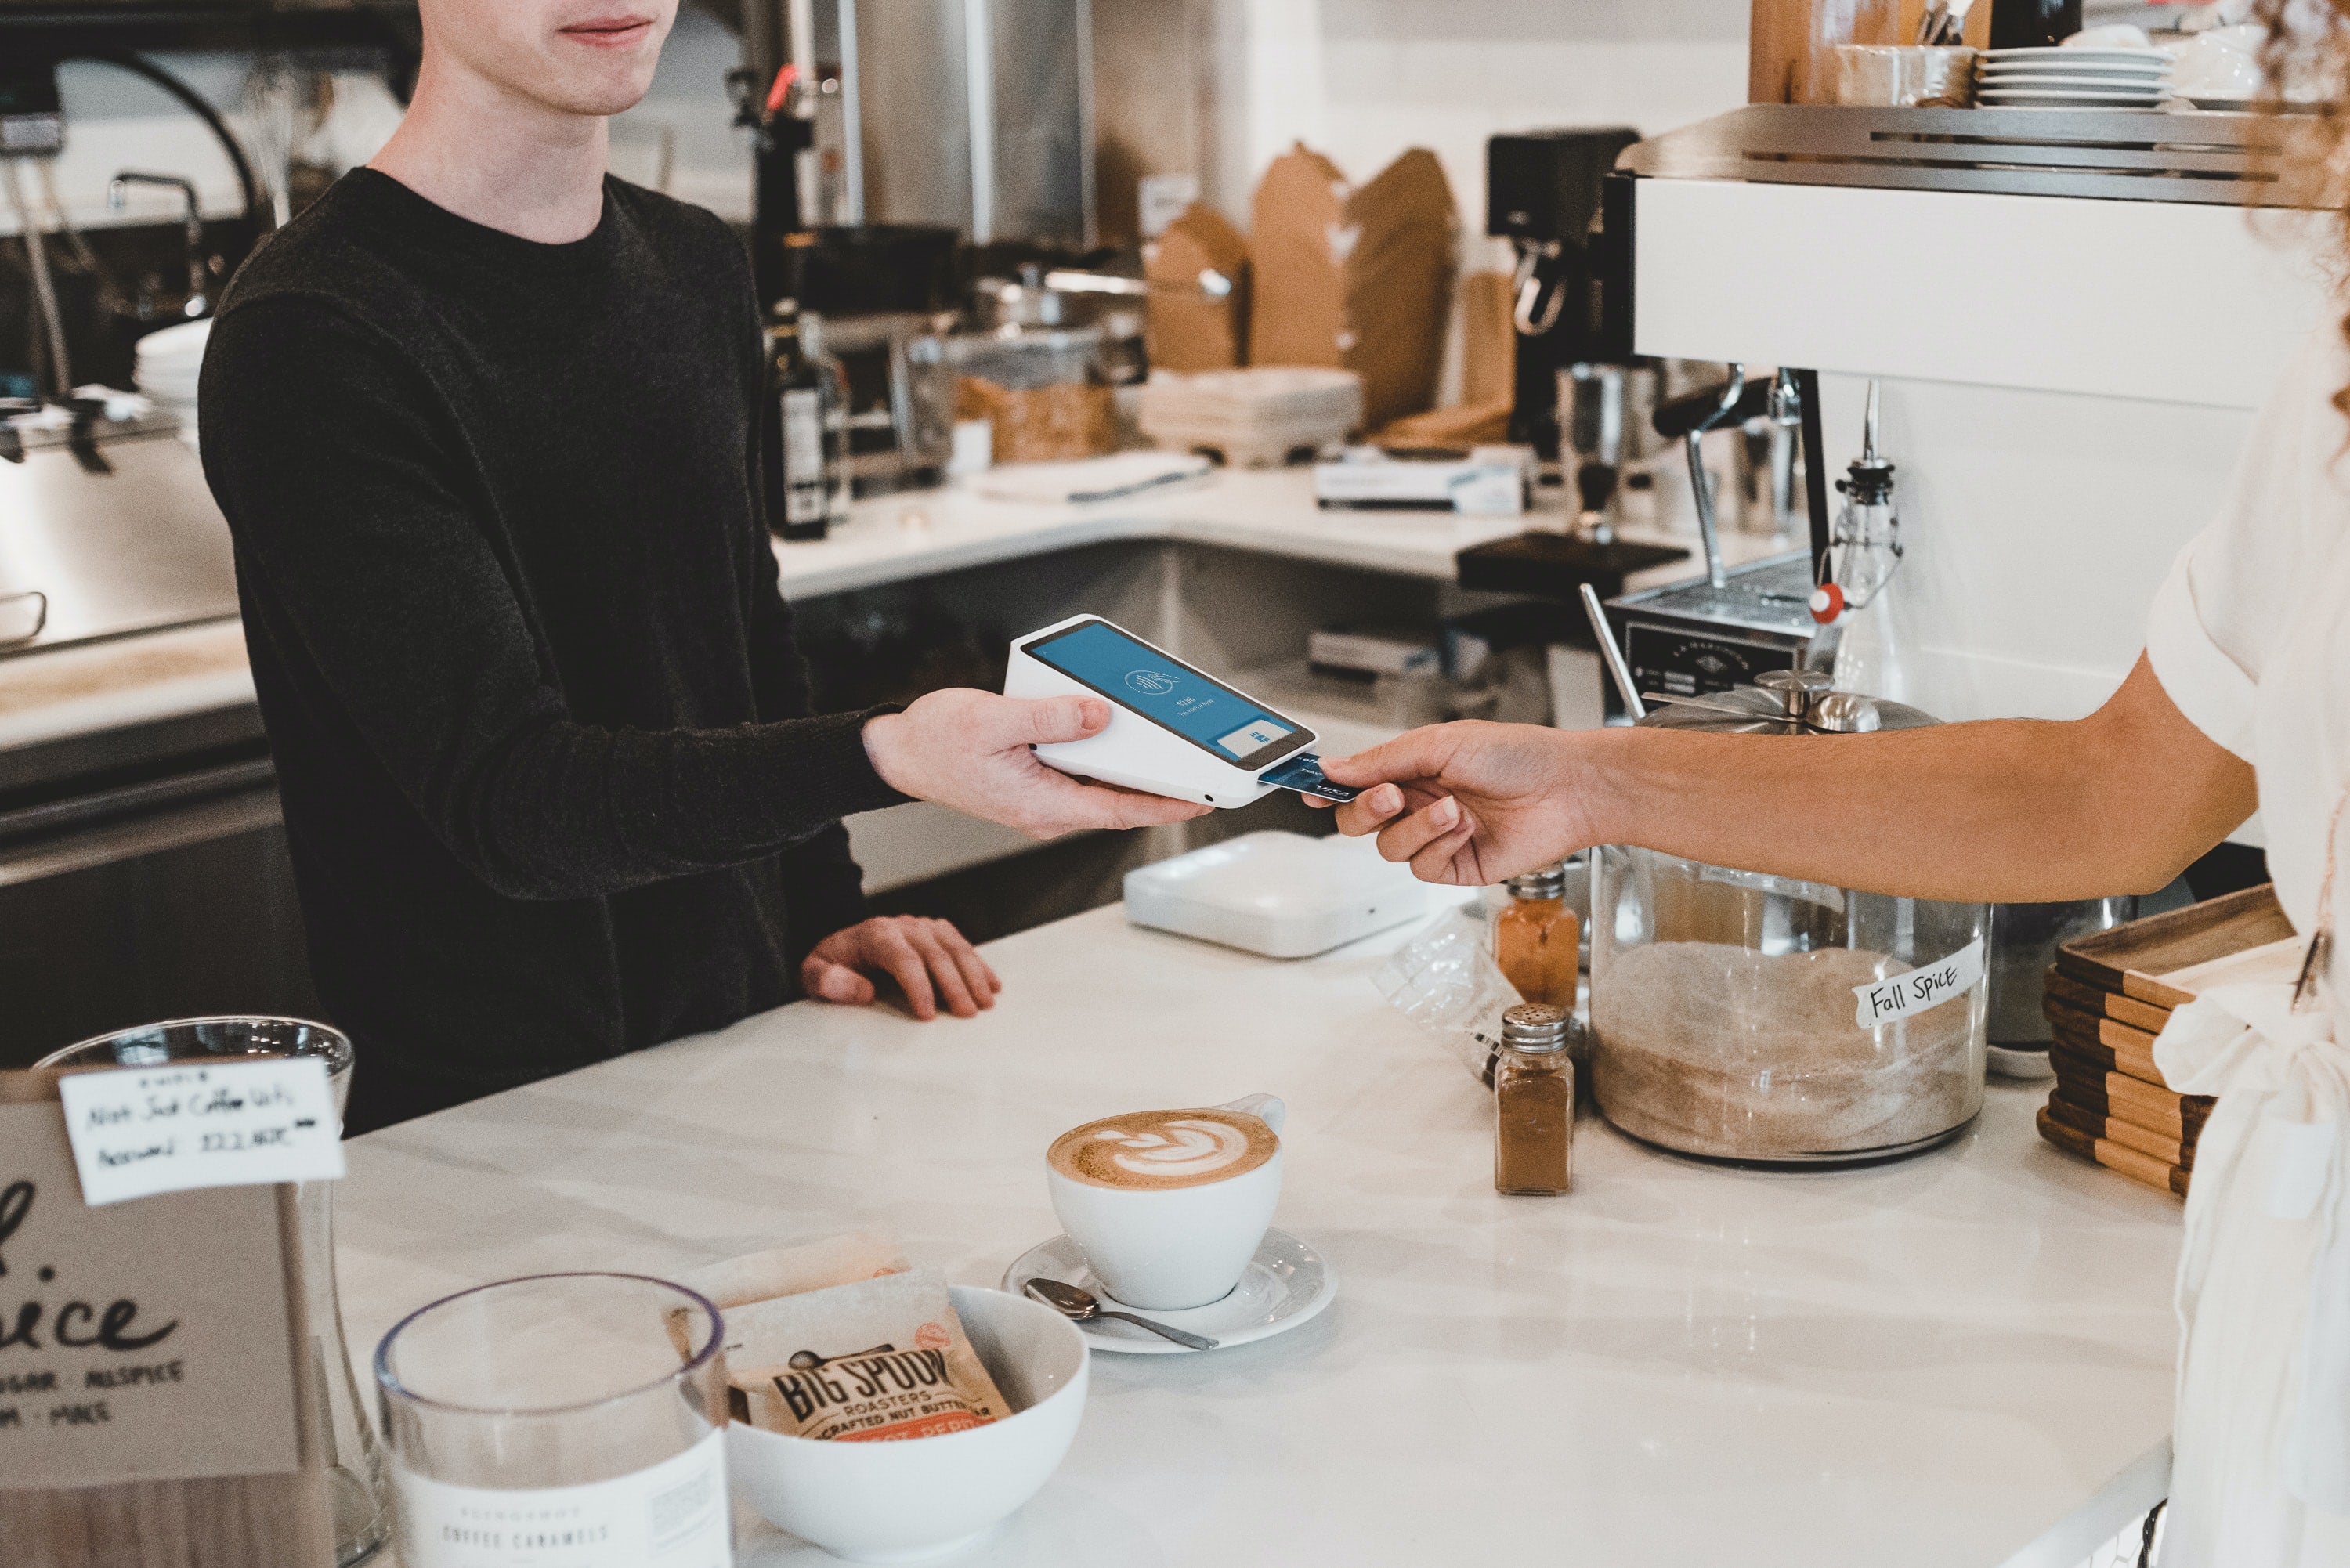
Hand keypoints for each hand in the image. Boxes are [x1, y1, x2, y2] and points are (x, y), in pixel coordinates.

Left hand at [802, 915, 1002, 1019]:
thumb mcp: (813, 973)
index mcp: (876, 934)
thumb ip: (829, 982)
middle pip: (936, 954)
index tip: (928, 1014)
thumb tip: (863, 992)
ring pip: (955, 948)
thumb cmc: (831, 964)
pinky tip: (992, 985)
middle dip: (954, 985)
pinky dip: (979, 965)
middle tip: (966, 1014)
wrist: (840, 945)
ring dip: (973, 976)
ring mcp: (922, 927)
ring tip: (985, 1004)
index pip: (904, 960)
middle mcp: (903, 926)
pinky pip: (962, 945)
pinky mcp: (935, 932)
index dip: (919, 987)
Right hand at [863, 689, 1210, 837]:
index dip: (1168, 805)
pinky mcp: (1034, 784)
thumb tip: (1099, 715)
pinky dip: (1103, 757)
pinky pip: (1080, 774)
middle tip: (1201, 764)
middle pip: (1118, 800)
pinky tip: (1114, 732)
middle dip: (1161, 784)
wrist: (897, 753)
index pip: (1121, 810)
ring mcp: (1041, 800)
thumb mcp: (994, 720)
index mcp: (1041, 804)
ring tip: (1169, 745)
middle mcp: (1046, 810)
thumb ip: (1051, 718)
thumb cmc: (935, 742)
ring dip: (1132, 769)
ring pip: (1101, 787)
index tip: (1204, 798)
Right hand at [1309, 721, 1593, 884]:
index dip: (1328, 787)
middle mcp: (1419, 802)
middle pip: (1360, 820)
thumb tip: (1334, 767)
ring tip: (1452, 810)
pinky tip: (1466, 829)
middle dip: (1366, 810)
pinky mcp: (1456, 865)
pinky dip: (1440, 847)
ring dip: (1417, 828)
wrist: (1567, 789)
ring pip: (1389, 847)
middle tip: (1391, 796)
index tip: (1308, 789)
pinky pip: (1422, 868)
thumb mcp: (1441, 743)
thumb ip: (1382, 759)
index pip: (1356, 781)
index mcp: (1411, 768)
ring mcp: (1436, 836)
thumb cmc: (1517, 755)